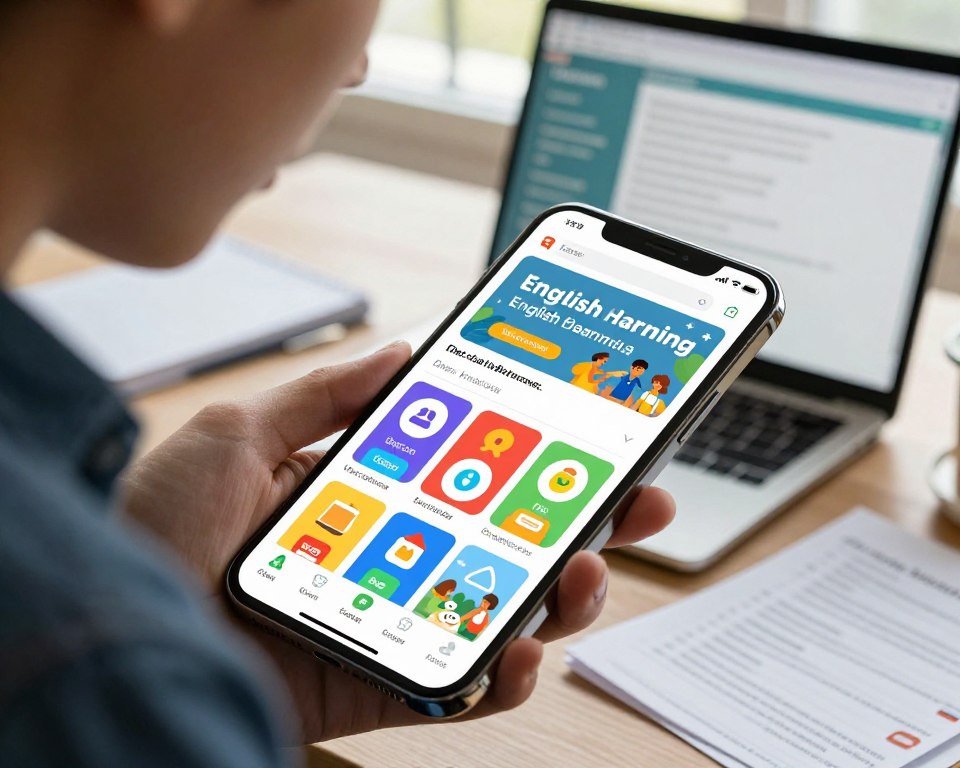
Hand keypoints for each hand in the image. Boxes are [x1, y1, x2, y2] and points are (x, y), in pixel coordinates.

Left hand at [124, 342, 674, 741]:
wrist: (101, 626)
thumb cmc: (154, 527)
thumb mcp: (239, 430)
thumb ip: (325, 395)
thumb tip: (400, 353)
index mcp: (360, 495)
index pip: (470, 471)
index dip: (532, 454)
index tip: (586, 430)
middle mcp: (389, 555)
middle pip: (507, 540)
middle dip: (584, 519)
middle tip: (640, 496)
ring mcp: (392, 619)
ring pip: (502, 610)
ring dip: (564, 592)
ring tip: (589, 568)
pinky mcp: (380, 684)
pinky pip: (461, 687)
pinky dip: (505, 676)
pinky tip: (526, 649)